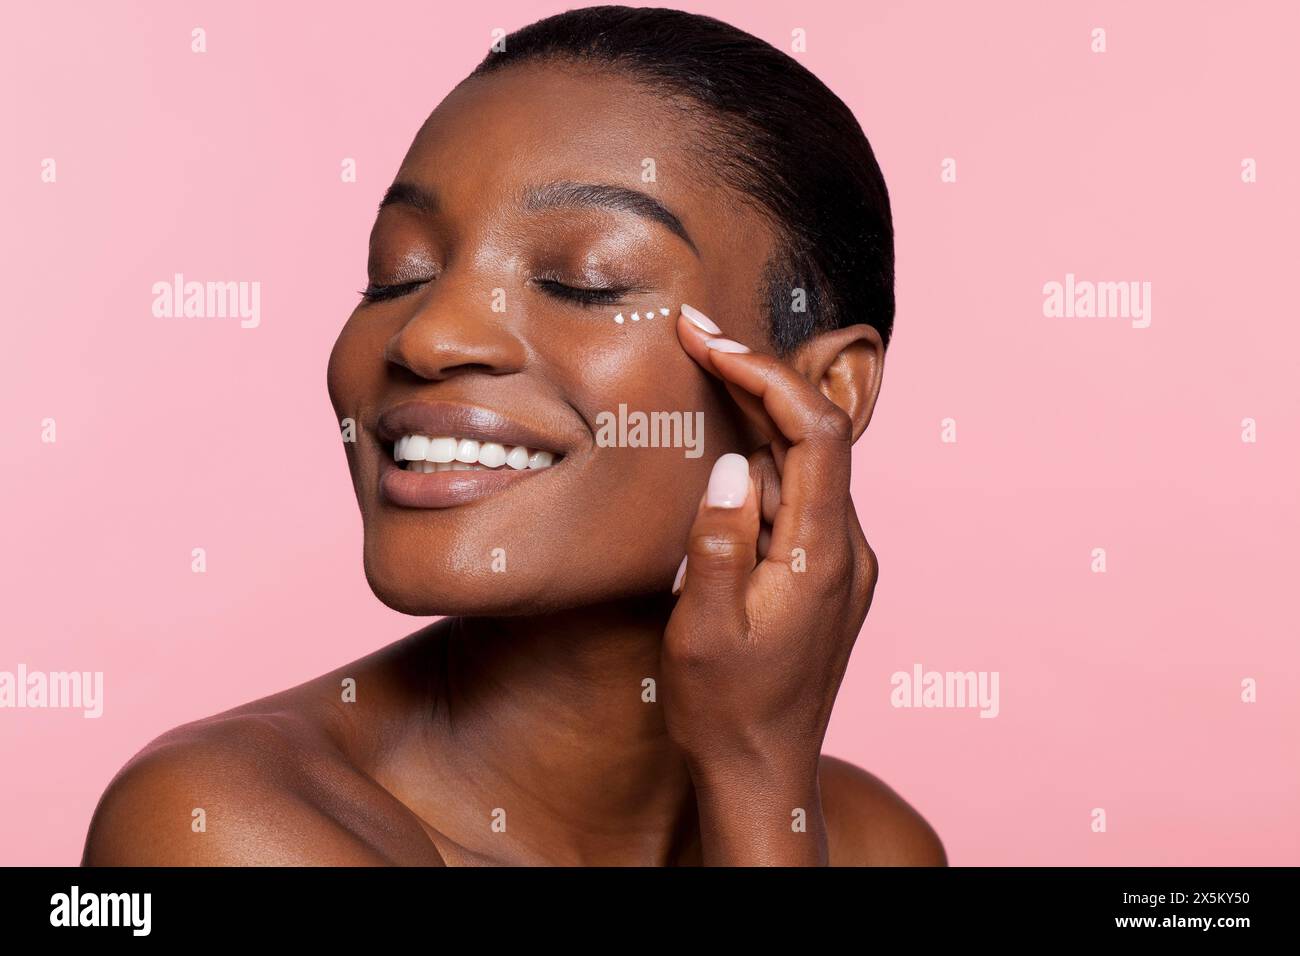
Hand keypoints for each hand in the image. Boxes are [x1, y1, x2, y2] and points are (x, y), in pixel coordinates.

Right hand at [661, 304, 879, 864]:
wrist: (763, 774)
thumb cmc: (727, 711)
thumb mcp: (703, 632)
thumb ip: (718, 546)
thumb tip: (731, 465)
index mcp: (825, 556)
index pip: (814, 432)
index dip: (764, 373)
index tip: (706, 339)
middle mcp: (848, 549)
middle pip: (814, 436)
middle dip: (756, 380)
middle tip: (694, 335)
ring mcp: (842, 561)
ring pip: (805, 465)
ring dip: (756, 418)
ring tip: (699, 373)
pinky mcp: (826, 574)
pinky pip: (799, 498)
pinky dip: (762, 463)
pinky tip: (721, 451)